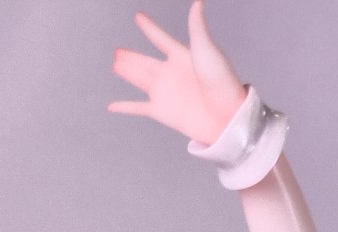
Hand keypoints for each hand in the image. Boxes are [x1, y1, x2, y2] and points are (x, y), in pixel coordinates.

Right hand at [110, 2, 245, 146]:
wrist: (225, 115)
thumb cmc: (221, 81)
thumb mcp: (206, 49)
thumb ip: (197, 26)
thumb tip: (198, 1)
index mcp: (180, 55)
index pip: (160, 38)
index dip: (149, 28)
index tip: (138, 17)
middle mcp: (170, 72)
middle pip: (144, 61)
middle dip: (131, 56)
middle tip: (117, 50)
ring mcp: (164, 92)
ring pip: (138, 79)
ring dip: (127, 72)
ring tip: (115, 64)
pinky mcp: (160, 111)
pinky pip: (138, 108)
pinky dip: (124, 107)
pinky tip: (112, 106)